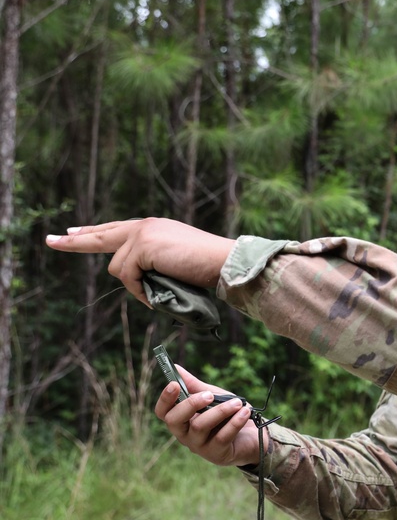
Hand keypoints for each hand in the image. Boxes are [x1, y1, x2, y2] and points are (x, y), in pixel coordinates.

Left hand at [45, 218, 234, 306]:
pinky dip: (140, 291)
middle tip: (50, 240)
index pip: (116, 228)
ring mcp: (142, 234)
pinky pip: (128, 277)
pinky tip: (157, 294)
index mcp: (153, 227)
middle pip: (101, 236)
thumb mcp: (174, 264)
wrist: (223, 262)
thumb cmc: (206, 268)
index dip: (93, 232)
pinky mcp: (142, 246)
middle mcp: (144, 226)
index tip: (74, 232)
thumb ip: (151, 265)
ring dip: (135, 286)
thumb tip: (132, 280)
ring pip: (118, 268)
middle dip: (74, 241)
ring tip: (160, 292)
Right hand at [154, 364, 267, 467]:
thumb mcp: (212, 397)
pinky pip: (222, 437)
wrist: (253, 436)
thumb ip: (194, 386)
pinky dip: (234, 422)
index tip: (174, 384)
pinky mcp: (217, 454)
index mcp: (181, 420)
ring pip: (200, 427)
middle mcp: (185, 435)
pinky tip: (244, 412)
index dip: (165, 399)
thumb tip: (176, 367)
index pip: (163, 412)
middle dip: (190, 404)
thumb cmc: (228, 416)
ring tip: (237, 402)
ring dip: (220, 411)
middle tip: (209, 395)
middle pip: (174, 421)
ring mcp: (200, 447)